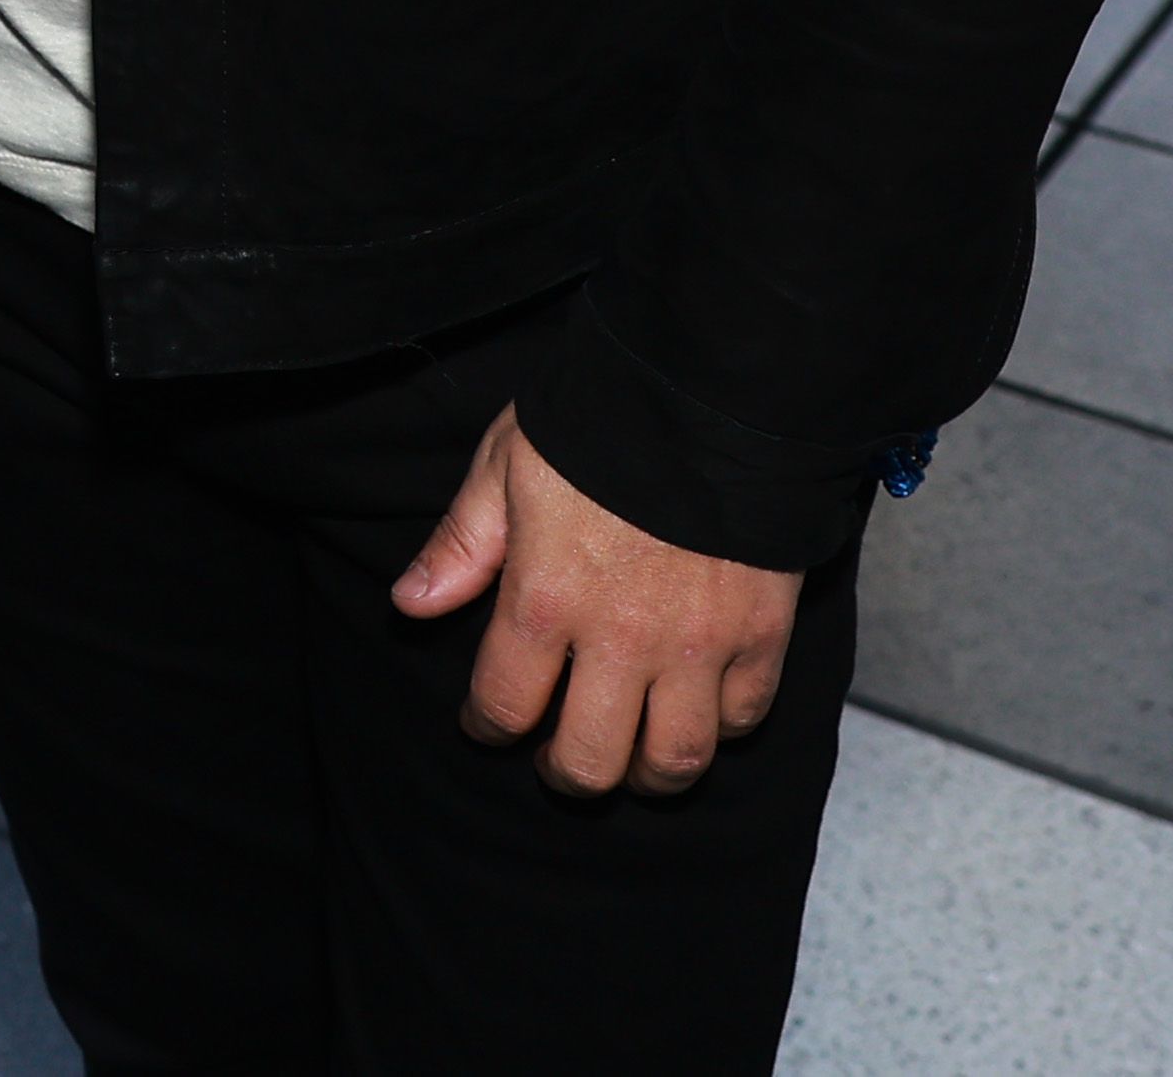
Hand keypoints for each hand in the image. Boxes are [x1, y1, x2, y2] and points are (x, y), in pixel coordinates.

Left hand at [391, 406, 800, 798]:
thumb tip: (410, 605)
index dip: (488, 726)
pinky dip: (718, 729)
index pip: (505, 704)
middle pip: (591, 760)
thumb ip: (461, 545)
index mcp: (546, 599)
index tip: (486, 726)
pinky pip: (742, 718)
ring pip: (674, 760)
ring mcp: (698, 646)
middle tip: (560, 763)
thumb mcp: (505, 466)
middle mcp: (621, 640)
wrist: (712, 397)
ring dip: (646, 774)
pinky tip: (696, 711)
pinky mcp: (762, 636)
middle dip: (567, 774)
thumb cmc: (598, 424)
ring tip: (629, 759)